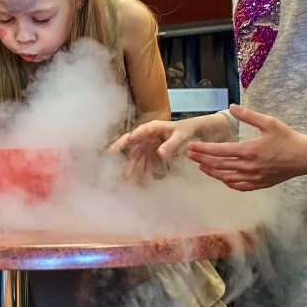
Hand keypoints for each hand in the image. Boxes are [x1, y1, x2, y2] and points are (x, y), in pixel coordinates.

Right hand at [110, 113, 226, 180]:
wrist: (197, 132)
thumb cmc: (188, 130)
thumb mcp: (182, 136)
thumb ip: (171, 144)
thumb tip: (159, 154)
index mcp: (153, 128)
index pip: (139, 132)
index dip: (131, 138)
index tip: (125, 144)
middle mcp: (148, 135)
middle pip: (132, 143)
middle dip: (120, 151)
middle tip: (109, 157)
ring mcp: (150, 144)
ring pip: (137, 155)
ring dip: (132, 165)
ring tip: (125, 176)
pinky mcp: (154, 152)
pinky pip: (146, 161)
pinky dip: (144, 169)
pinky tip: (143, 179)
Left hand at [186, 104, 304, 190]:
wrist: (306, 157)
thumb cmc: (288, 138)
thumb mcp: (269, 122)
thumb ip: (248, 115)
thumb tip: (231, 106)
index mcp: (249, 150)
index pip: (220, 151)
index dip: (203, 150)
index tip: (191, 147)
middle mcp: (249, 166)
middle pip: (219, 165)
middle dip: (202, 160)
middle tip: (190, 156)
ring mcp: (254, 177)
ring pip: (227, 177)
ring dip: (212, 172)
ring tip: (200, 166)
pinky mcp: (260, 184)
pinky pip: (239, 186)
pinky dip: (227, 182)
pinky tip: (221, 177)